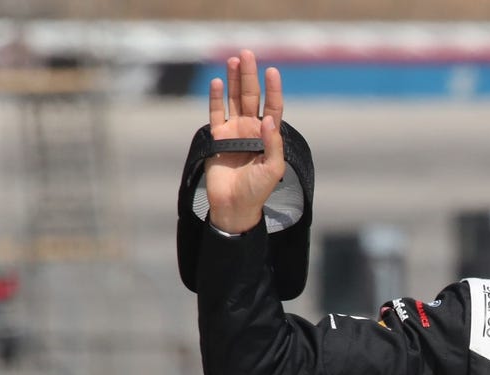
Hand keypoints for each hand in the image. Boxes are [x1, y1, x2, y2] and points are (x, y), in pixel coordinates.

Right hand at [205, 49, 285, 233]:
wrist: (234, 205)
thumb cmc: (258, 190)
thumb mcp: (273, 169)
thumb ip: (273, 144)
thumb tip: (268, 119)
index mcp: (268, 136)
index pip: (273, 107)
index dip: (273, 89)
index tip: (273, 70)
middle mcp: (252, 129)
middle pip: (252, 96)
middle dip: (250, 75)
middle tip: (248, 53)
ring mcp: (234, 131)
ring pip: (234, 99)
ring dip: (235, 80)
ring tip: (235, 60)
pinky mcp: (217, 137)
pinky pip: (216, 112)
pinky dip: (216, 98)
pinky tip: (218, 82)